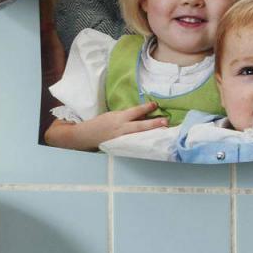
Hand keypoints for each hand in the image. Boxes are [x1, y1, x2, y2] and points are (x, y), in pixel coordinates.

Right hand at [44, 102, 167, 151]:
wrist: (86, 136)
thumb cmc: (101, 124)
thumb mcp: (113, 116)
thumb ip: (127, 116)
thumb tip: (143, 114)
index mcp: (118, 118)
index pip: (134, 112)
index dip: (145, 108)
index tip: (155, 105)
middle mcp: (121, 129)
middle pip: (139, 126)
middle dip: (153, 124)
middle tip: (165, 122)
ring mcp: (121, 140)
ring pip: (139, 137)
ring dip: (151, 134)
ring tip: (163, 133)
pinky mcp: (121, 147)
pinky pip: (135, 145)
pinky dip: (143, 143)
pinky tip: (152, 143)